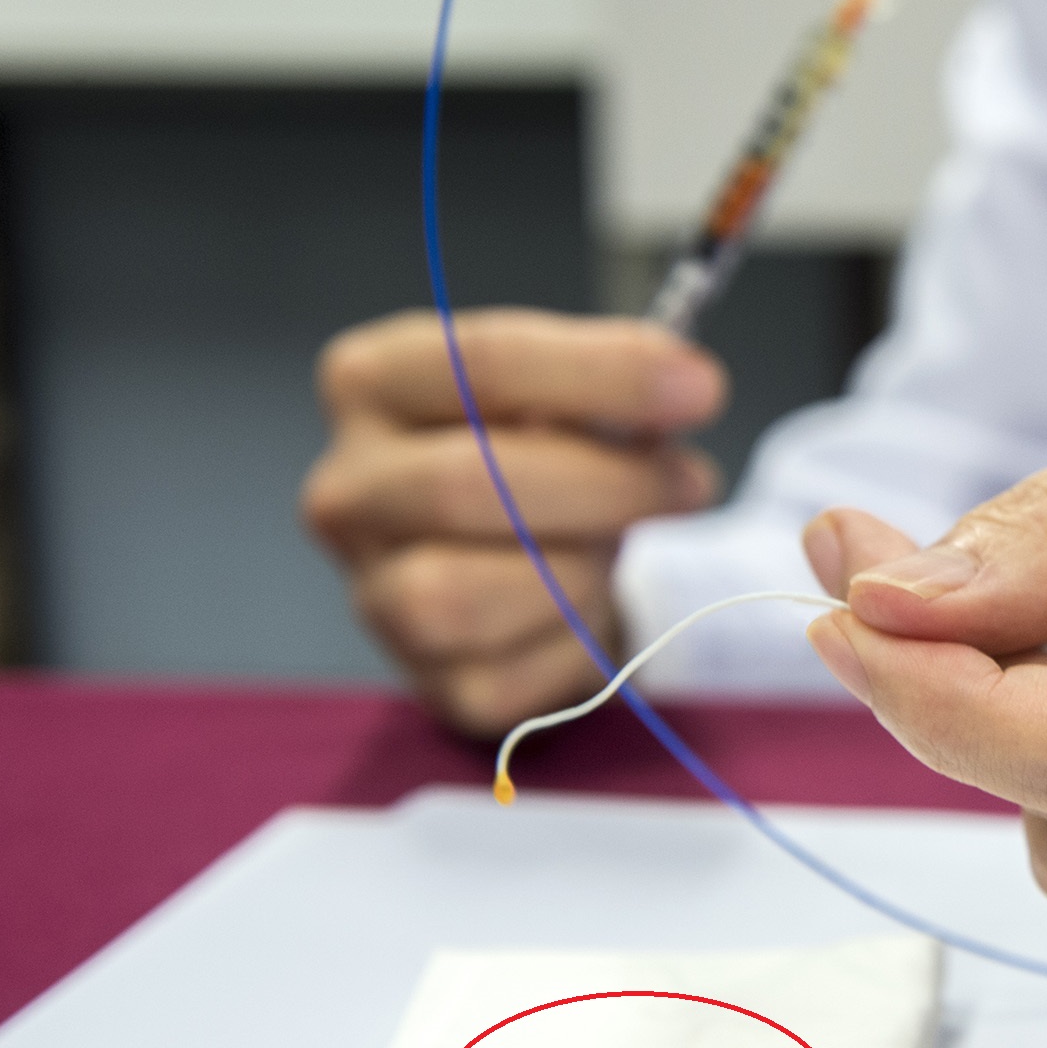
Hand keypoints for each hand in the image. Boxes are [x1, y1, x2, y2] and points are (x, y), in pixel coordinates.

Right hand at [302, 308, 724, 734]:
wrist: (533, 559)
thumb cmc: (546, 452)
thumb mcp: (565, 388)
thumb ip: (606, 377)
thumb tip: (679, 382)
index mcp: (371, 382)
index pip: (480, 362)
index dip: (602, 375)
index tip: (699, 387)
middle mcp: (347, 489)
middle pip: (465, 484)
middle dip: (605, 483)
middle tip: (692, 481)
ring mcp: (373, 595)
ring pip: (462, 595)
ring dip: (578, 569)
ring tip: (619, 545)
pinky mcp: (431, 684)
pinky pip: (512, 676)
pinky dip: (578, 640)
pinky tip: (591, 605)